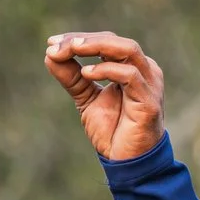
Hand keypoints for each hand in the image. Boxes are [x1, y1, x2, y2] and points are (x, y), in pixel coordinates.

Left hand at [46, 32, 166, 161]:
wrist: (126, 161)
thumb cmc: (112, 129)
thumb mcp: (86, 99)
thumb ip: (71, 78)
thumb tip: (50, 55)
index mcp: (130, 67)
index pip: (106, 41)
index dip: (78, 39)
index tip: (51, 43)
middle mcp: (144, 69)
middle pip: (115, 41)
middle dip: (83, 41)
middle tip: (56, 45)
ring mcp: (150, 83)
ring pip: (127, 50)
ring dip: (96, 46)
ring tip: (71, 50)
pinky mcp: (149, 100)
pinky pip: (130, 76)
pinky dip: (107, 70)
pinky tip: (86, 73)